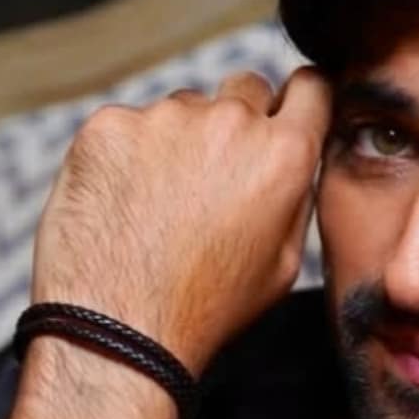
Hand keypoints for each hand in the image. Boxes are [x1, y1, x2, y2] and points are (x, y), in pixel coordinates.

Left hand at [29, 67, 330, 374]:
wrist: (117, 331)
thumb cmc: (203, 310)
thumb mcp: (283, 265)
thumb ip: (297, 195)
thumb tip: (297, 156)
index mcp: (284, 154)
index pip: (310, 88)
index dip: (296, 104)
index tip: (281, 118)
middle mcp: (229, 122)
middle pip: (243, 91)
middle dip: (234, 126)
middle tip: (208, 182)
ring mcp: (163, 118)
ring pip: (180, 110)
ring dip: (175, 142)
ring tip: (155, 208)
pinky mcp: (108, 126)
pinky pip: (126, 126)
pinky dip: (122, 156)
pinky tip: (118, 205)